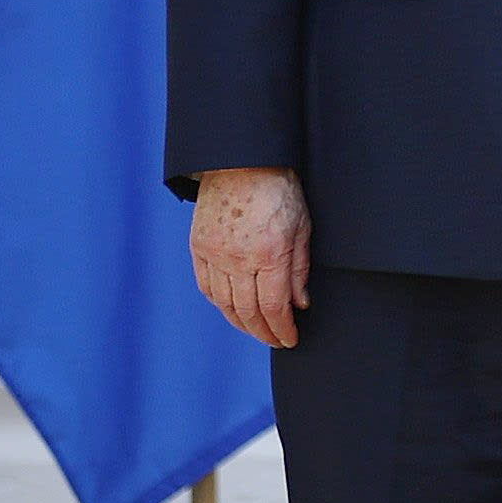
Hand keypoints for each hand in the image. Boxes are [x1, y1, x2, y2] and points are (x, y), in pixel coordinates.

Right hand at [193, 168, 312, 347]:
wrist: (242, 162)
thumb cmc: (279, 191)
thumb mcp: (302, 228)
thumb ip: (299, 270)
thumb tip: (299, 304)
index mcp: (269, 254)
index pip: (275, 307)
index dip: (282, 329)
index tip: (289, 339)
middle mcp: (239, 258)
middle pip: (248, 311)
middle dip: (263, 332)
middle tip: (275, 340)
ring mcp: (215, 253)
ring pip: (225, 304)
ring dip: (241, 323)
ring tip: (256, 329)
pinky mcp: (199, 246)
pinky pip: (207, 286)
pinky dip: (220, 303)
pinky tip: (232, 309)